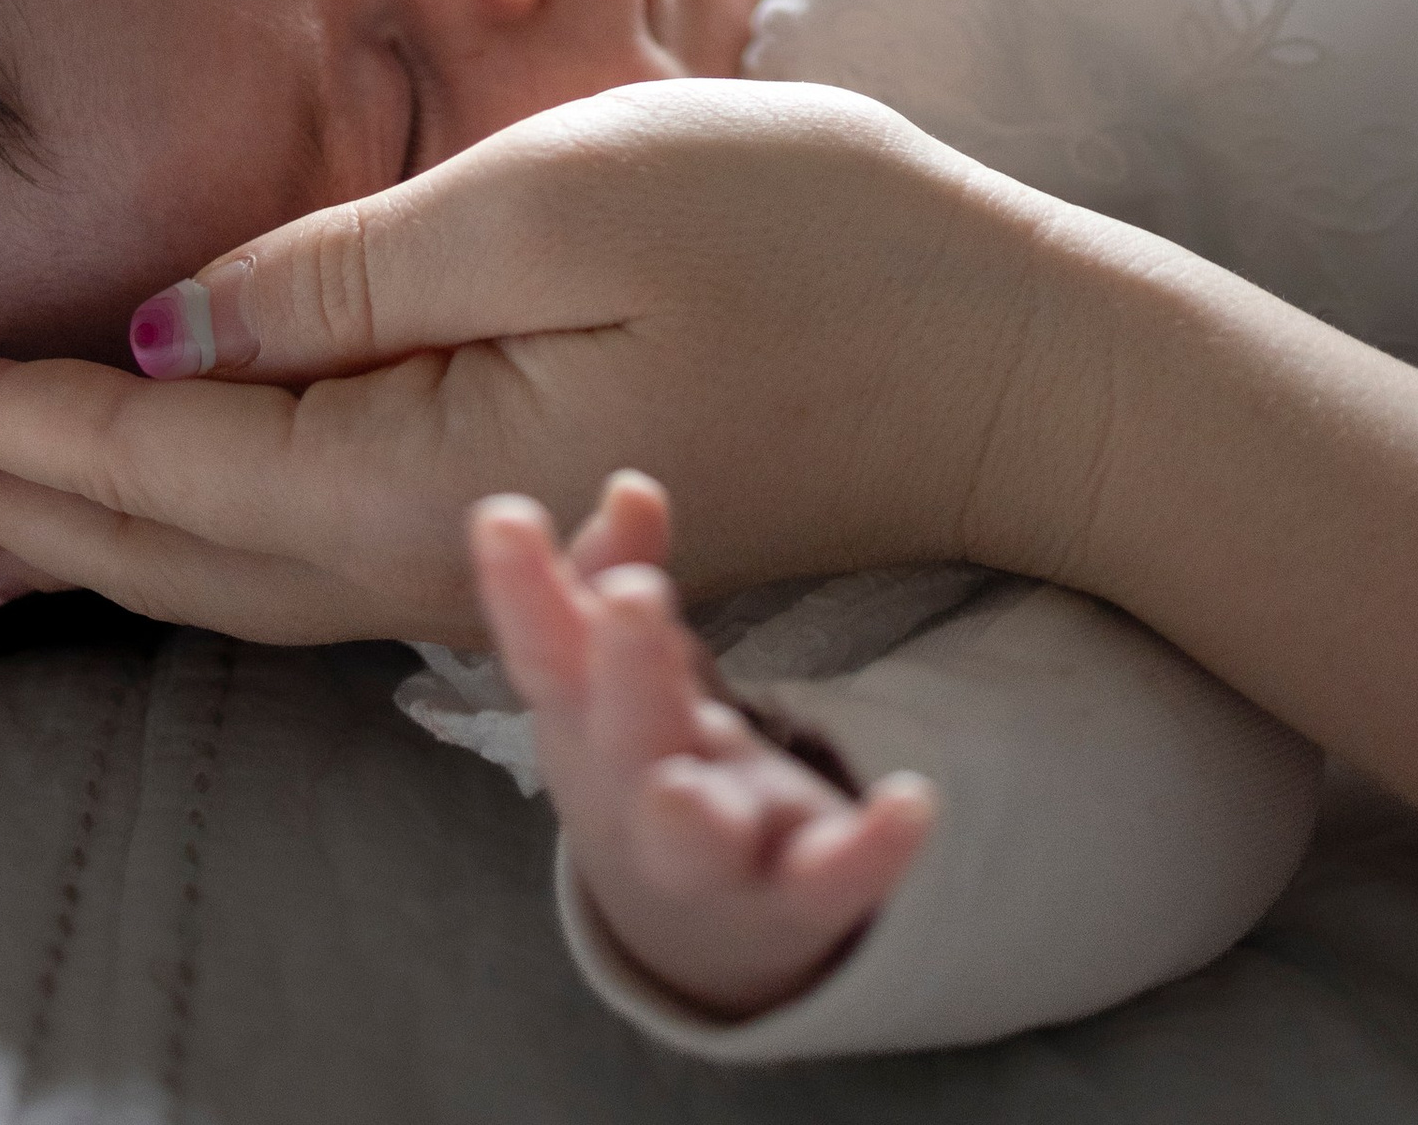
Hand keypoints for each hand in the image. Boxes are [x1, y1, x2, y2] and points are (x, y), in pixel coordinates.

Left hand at [0, 80, 1070, 646]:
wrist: (1003, 357)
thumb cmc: (804, 235)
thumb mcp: (563, 196)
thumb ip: (347, 266)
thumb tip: (168, 324)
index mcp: (413, 478)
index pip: (162, 460)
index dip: (15, 422)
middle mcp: (422, 554)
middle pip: (170, 546)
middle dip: (15, 494)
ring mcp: (478, 553)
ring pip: (226, 567)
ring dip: (86, 527)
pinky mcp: (521, 521)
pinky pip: (299, 550)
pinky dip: (190, 532)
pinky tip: (159, 504)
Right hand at [474, 470, 936, 1021]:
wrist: (698, 930)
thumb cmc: (645, 755)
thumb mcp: (617, 670)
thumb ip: (614, 572)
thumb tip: (629, 488)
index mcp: (588, 725)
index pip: (544, 654)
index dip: (519, 591)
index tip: (504, 515)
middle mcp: (637, 794)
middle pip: (623, 739)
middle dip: (626, 672)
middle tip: (633, 599)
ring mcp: (717, 857)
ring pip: (693, 845)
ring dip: (686, 817)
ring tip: (686, 789)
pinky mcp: (800, 896)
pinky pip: (832, 880)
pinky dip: (870, 850)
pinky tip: (913, 802)